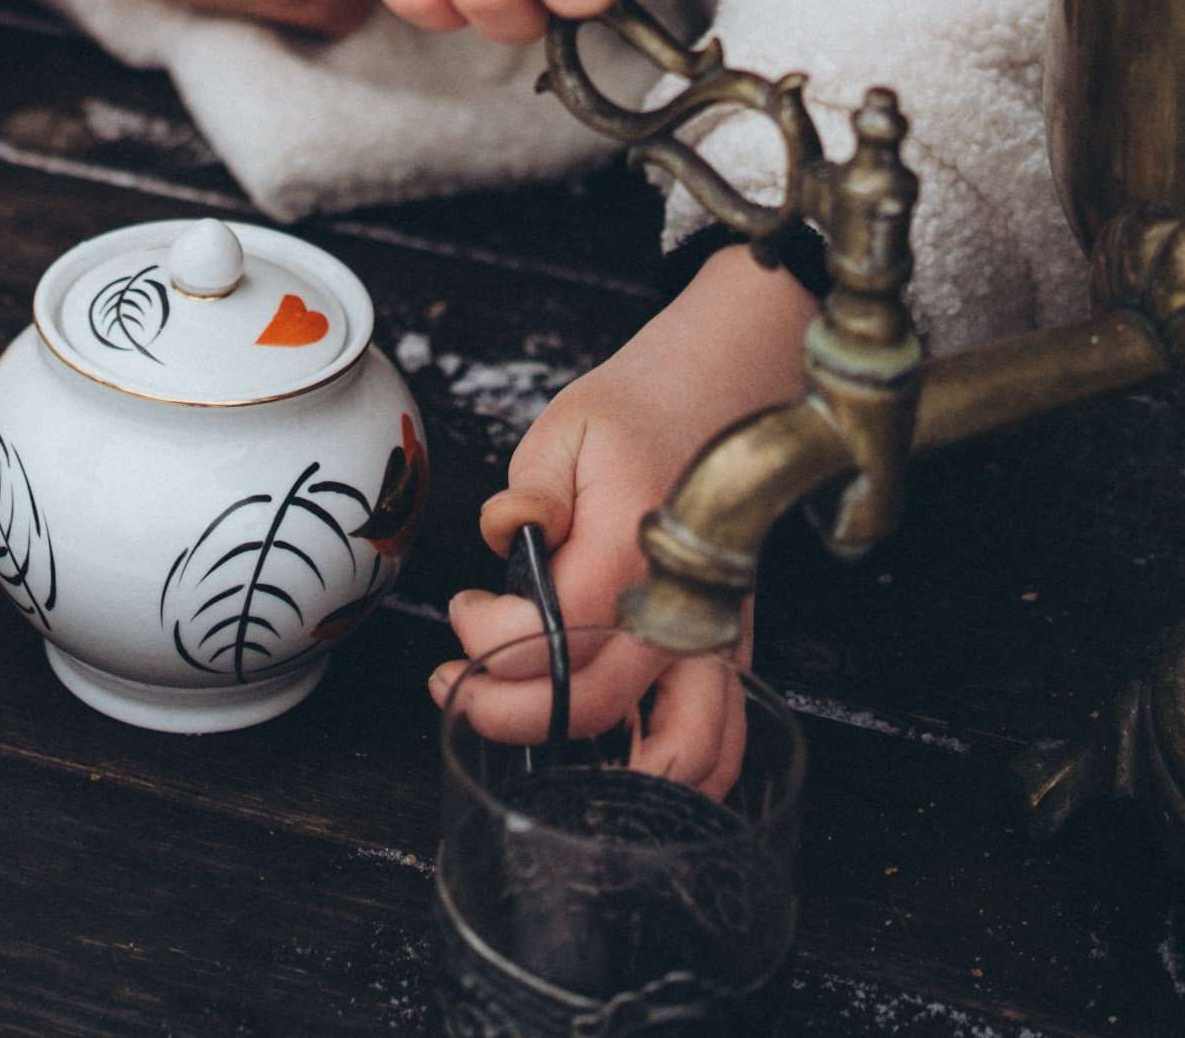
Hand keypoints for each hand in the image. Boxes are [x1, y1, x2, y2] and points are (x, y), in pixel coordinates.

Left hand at [429, 248, 816, 777]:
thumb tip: (505, 529)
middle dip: (513, 711)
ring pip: (683, 747)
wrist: (711, 404)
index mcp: (637, 544)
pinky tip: (621, 779)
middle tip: (459, 687)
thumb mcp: (565, 428)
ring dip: (604, 773)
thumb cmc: (633, 420)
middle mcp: (685, 604)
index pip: (561, 628)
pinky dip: (684, 780)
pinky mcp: (726, 654)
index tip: (464, 606)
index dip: (494, 635)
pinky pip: (725, 740)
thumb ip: (532, 486)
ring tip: (531, 752)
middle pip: (601, 700)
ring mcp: (715, 637)